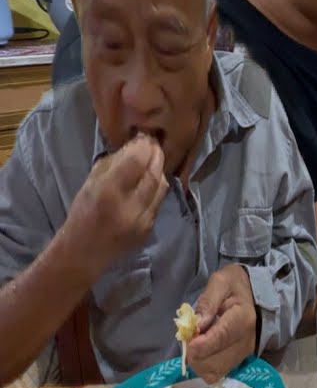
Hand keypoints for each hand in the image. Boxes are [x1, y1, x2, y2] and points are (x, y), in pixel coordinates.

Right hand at [63, 135, 167, 272]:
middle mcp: (129, 206)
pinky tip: (152, 179)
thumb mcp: (90, 183)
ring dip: (159, 169)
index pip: (136, 160)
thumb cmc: (83, 212)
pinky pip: (160, 200)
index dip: (144, 145)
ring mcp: (143, 219)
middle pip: (153, 172)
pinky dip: (158, 186)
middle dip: (155, 154)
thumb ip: (113, 163)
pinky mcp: (151, 227)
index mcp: (108, 192)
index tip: (144, 136)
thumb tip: (136, 145)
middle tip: (154, 143)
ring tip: (154, 159)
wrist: (85, 251)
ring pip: (161, 185)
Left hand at [187, 265, 256, 383]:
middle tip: (189, 338)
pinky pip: (216, 374)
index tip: (187, 340)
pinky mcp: (238, 360)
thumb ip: (208, 301)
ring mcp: (243, 354)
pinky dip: (204, 366)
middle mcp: (245, 341)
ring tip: (195, 344)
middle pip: (213, 363)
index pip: (220, 340)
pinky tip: (202, 351)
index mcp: (242, 319)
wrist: (256, 294)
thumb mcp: (221, 282)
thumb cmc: (235, 286)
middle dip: (194, 354)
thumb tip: (197, 325)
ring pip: (213, 372)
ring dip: (197, 362)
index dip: (199, 345)